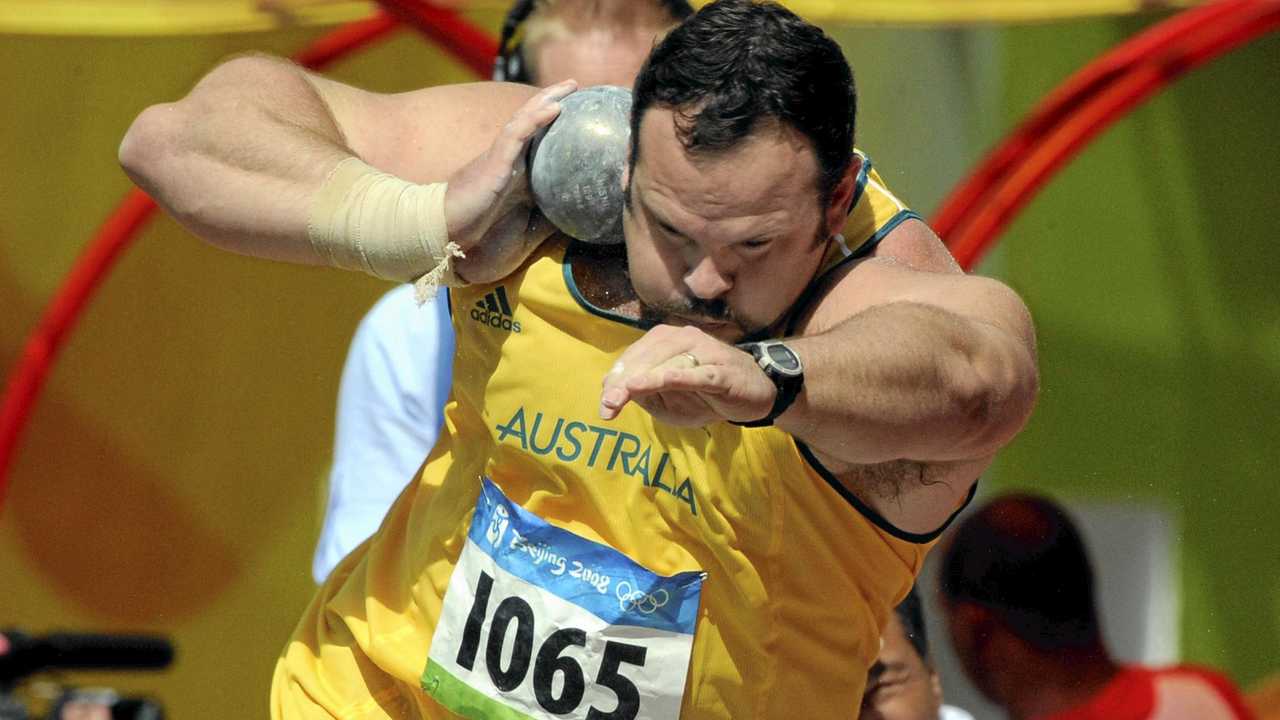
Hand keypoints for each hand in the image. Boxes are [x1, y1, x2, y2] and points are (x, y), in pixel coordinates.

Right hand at [445, 80, 577, 282]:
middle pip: (535, 123)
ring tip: (570, 86)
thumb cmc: (481, 238)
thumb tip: (579, 219)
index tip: (585, 116)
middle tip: (579, 86)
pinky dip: (535, 118)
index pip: (542, 143)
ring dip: (548, 99)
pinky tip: (555, 107)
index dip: (561, 126)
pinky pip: (516, 134)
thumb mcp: (526, 231)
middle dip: (556, 101)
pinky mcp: (495, 162)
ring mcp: (502, 158)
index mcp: (519, 175)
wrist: (449, 241)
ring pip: (527, 120)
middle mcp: (511, 161)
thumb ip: (548, 221)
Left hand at [599, 325, 776, 426]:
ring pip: (665, 363)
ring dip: (642, 380)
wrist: (755, 392)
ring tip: (621, 396)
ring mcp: (703, 352)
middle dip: (622, 383)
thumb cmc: (707, 395)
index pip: (633, 358)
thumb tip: (618, 390)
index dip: (615, 380)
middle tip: (608, 406)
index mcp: (665, 341)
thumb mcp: (670, 401)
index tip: (604, 405)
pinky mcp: (720, 370)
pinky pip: (694, 373)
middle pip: (644, 359)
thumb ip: (645, 394)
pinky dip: (674, 377)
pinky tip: (656, 382)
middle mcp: (682, 338)